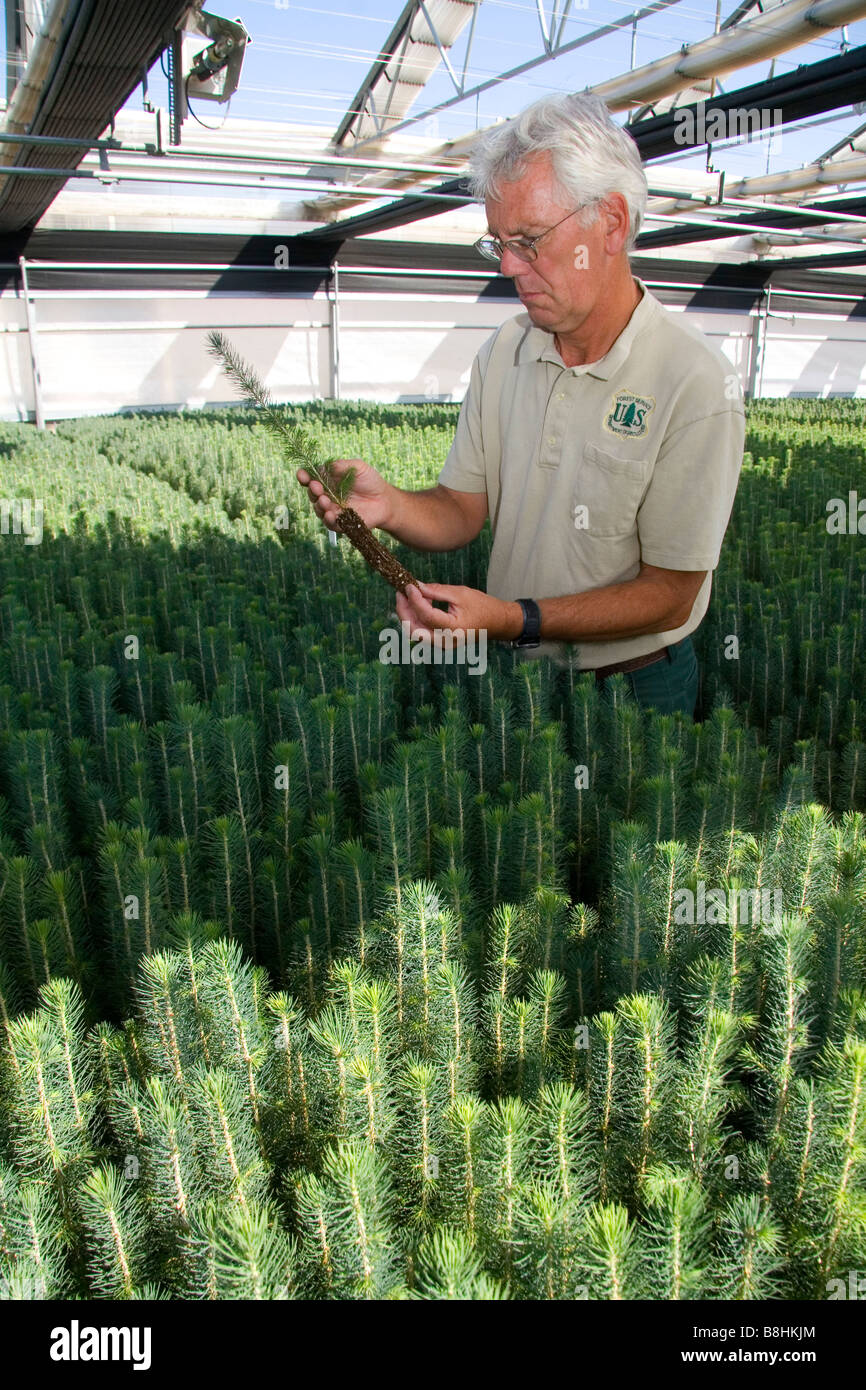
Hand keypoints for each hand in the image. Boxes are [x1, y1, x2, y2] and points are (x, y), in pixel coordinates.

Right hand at [296, 457, 392, 531]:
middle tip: (317, 487)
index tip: (302, 474)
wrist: (385, 500)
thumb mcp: (357, 467)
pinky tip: (331, 515)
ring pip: (319, 509)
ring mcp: (333, 510)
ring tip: (325, 501)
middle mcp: (327, 496)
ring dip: (319, 505)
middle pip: (312, 494)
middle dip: (312, 490)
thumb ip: (340, 466)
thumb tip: (322, 467)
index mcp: (328, 481)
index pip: (311, 479)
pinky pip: (330, 523)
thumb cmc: (371, 481)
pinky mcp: (341, 523)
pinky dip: (328, 519)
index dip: (304, 476)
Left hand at [396, 580, 523, 642]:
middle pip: (414, 629)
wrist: (496, 623)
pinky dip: (416, 619)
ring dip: (408, 615)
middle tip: (401, 592)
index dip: (415, 600)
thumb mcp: (460, 593)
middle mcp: (445, 641)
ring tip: (408, 596)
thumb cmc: (482, 606)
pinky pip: (422, 632)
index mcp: (453, 629)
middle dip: (404, 610)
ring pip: (415, 632)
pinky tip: (417, 604)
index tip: (408, 585)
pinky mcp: (440, 643)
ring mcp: (442, 645)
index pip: (426, 616)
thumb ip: (437, 591)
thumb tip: (416, 586)